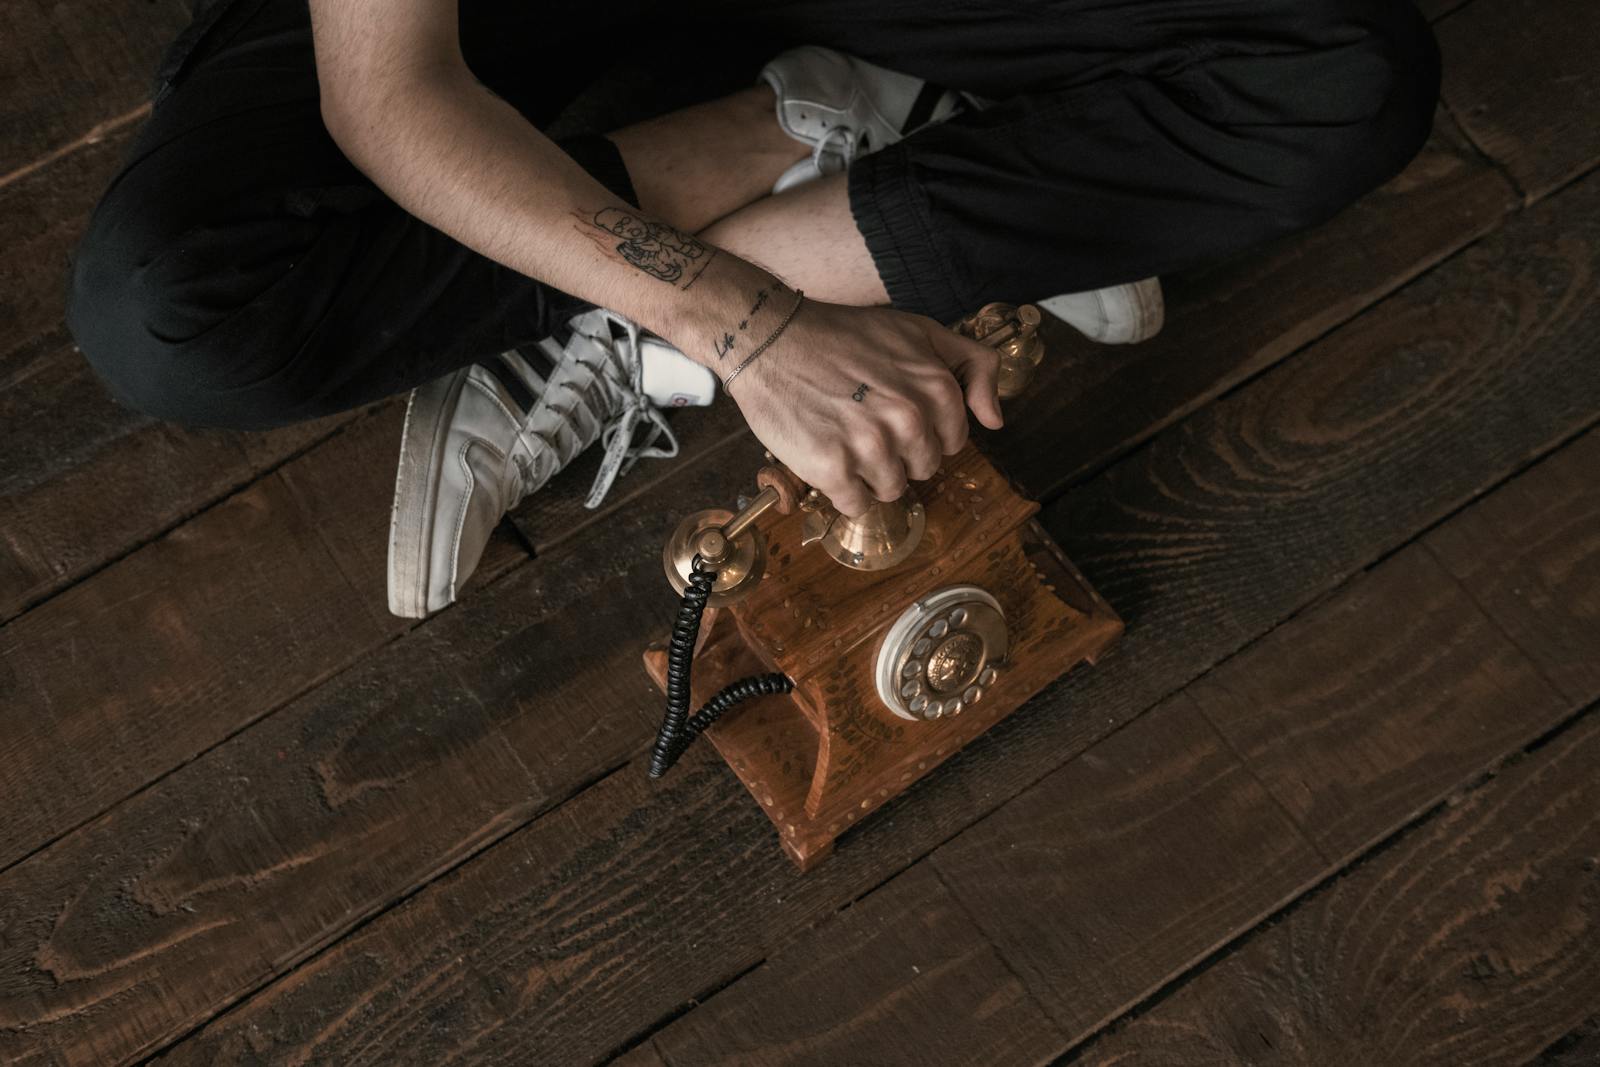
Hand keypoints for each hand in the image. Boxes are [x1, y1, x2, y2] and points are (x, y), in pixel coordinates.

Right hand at [728, 299, 1002, 517]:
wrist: (771, 338)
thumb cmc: (844, 336)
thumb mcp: (920, 331)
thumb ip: (974, 367)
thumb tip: (996, 420)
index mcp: (937, 389)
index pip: (952, 442)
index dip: (923, 431)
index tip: (894, 412)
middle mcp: (909, 420)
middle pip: (922, 470)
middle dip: (898, 453)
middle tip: (863, 421)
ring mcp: (870, 447)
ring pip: (890, 491)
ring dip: (868, 473)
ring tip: (843, 436)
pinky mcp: (832, 469)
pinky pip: (855, 506)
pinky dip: (841, 489)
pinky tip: (825, 454)